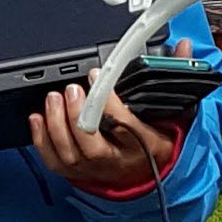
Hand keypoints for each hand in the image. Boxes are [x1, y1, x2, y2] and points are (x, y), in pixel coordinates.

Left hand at [29, 84, 178, 194]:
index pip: (125, 125)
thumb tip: (183, 47)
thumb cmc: (156, 141)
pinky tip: (38, 118)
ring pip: (69, 155)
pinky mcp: (76, 172)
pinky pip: (54, 161)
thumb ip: (176, 79)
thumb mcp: (175, 113)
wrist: (144, 174)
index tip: (97, 76)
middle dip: (77, 116)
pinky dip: (42, 140)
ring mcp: (94, 169)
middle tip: (71, 89)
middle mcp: (117, 160)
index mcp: (144, 144)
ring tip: (53, 98)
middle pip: (92, 146)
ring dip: (56, 125)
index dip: (108, 102)